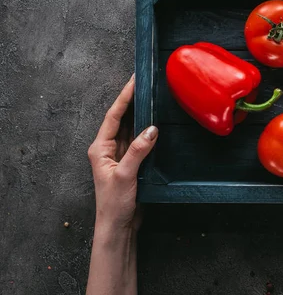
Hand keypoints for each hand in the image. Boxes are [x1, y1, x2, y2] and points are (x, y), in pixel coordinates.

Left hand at [87, 74, 157, 231]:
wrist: (118, 227)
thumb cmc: (114, 204)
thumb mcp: (125, 176)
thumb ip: (138, 151)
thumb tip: (152, 129)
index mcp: (100, 148)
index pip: (113, 116)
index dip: (124, 97)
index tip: (134, 80)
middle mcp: (108, 149)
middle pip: (121, 119)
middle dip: (132, 100)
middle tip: (145, 82)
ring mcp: (120, 156)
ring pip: (131, 129)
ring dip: (140, 114)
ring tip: (152, 97)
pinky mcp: (131, 163)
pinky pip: (139, 141)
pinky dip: (147, 130)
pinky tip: (156, 123)